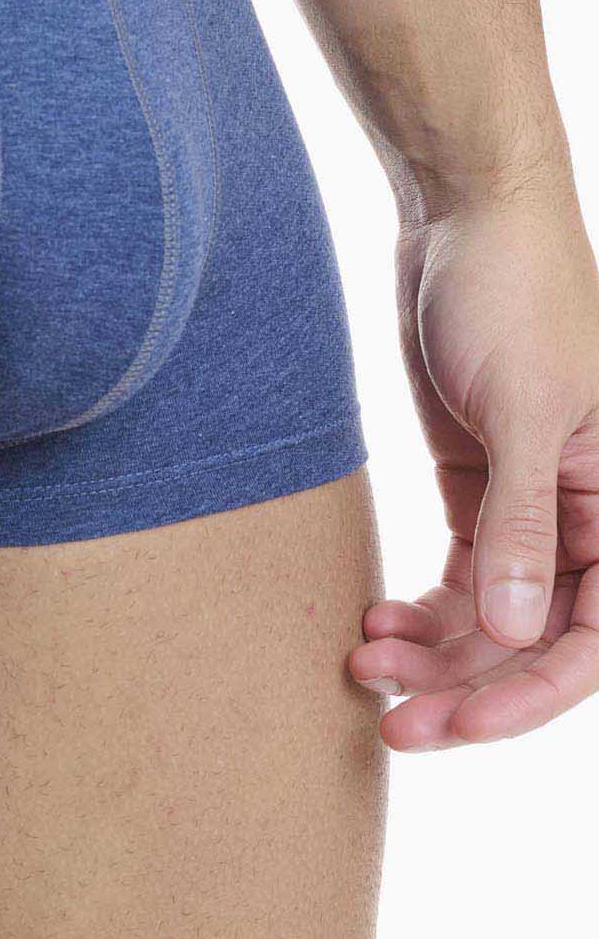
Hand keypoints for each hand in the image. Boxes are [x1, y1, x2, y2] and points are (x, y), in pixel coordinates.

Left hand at [351, 178, 598, 748]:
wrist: (462, 215)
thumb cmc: (514, 293)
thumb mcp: (521, 408)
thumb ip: (523, 522)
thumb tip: (521, 633)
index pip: (593, 638)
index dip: (532, 695)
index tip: (458, 723)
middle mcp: (590, 518)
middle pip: (537, 641)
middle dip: (467, 686)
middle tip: (390, 722)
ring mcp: (531, 506)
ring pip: (492, 617)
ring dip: (434, 654)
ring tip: (363, 668)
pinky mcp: (479, 485)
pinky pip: (462, 575)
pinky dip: (422, 609)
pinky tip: (374, 628)